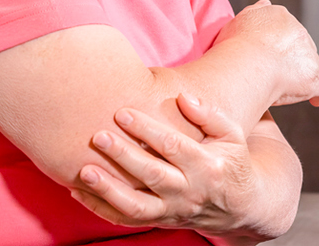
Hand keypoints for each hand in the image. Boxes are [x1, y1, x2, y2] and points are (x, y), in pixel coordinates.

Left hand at [70, 94, 270, 240]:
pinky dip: (100, 208)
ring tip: (84, 171)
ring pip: (136, 206)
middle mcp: (188, 192)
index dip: (148, 129)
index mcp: (207, 167)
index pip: (173, 147)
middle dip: (124, 156)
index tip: (122, 112)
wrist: (239, 207)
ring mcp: (172, 211)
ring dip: (108, 190)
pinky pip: (127, 219)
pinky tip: (78, 191)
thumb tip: (183, 97)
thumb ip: (210, 114)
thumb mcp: (231, 135)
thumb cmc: (231, 162)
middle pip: (152, 176)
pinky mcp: (159, 221)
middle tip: (98, 136)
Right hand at [216, 0, 318, 106]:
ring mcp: (309, 55)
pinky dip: (318, 93)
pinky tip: (314, 100)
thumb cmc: (236, 45)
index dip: (278, 43)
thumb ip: (255, 11)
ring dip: (303, 73)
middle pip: (299, 45)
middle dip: (291, 57)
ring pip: (311, 64)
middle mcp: (299, 32)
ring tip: (287, 87)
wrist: (248, 64)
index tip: (270, 53)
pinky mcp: (314, 76)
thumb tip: (266, 4)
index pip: (285, 28)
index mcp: (280, 17)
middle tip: (273, 73)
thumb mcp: (240, 19)